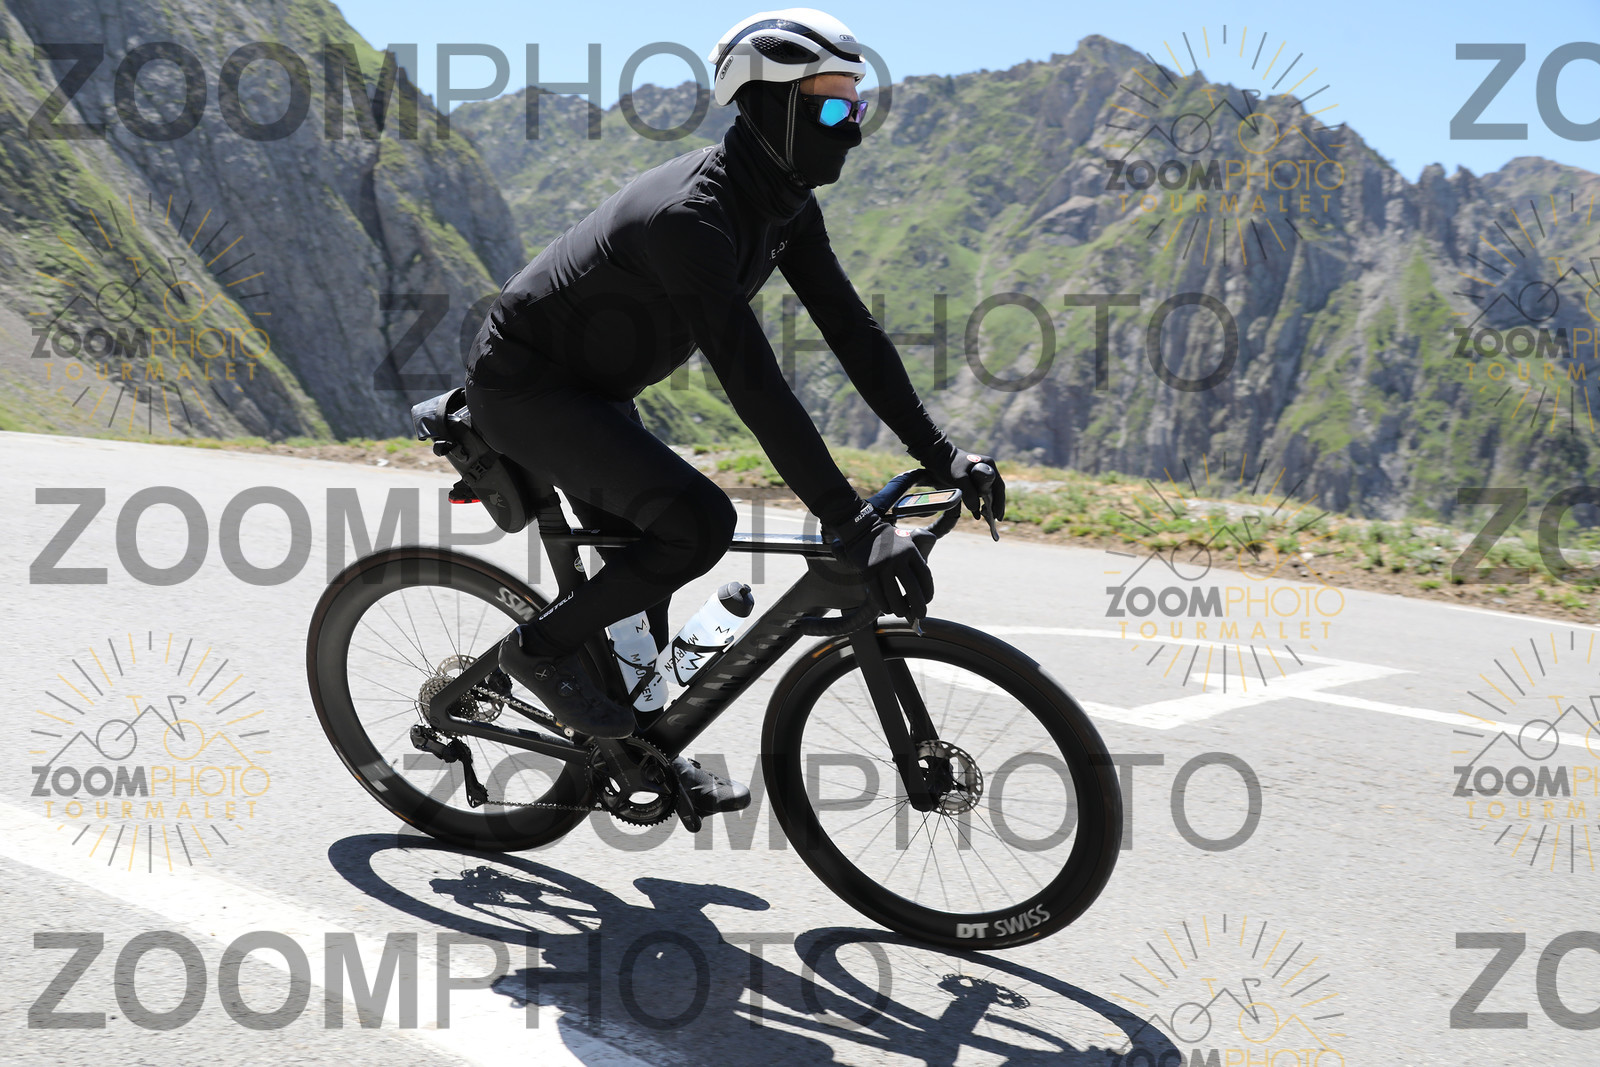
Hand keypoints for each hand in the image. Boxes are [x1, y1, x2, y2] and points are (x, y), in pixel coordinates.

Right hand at [833, 502, 933, 620]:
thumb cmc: (887, 540)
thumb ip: (916, 559)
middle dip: (918, 605)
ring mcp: (882, 565)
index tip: (928, 600)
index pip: (924, 576)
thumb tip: (920, 591)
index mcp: (911, 551)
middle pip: (912, 588)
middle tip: (921, 615)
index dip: (928, 591)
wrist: (862, 530)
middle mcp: (898, 558)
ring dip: (899, 608)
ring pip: (894, 595)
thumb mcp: (907, 541)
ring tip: (901, 613)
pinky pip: (878, 594)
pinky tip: (887, 608)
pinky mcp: (868, 572)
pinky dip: (884, 605)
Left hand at [917, 438, 1005, 530]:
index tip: (998, 515)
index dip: (999, 502)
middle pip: (995, 491)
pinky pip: (978, 495)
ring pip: (987, 494)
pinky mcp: (971, 482)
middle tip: (997, 520)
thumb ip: (969, 492)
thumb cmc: (948, 464)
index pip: (999, 487)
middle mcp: (987, 470)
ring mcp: (979, 476)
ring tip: (988, 519)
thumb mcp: (959, 478)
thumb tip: (976, 509)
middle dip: (996, 506)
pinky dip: (978, 505)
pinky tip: (978, 515)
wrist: (935, 458)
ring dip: (988, 506)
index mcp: (988, 466)